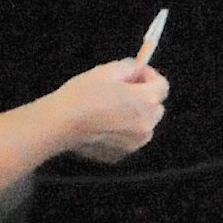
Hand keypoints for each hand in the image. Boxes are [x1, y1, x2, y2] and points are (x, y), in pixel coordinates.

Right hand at [51, 59, 168, 162]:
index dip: (149, 76)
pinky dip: (121, 132)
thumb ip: (129, 67)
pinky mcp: (120, 155)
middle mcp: (146, 124)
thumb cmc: (82, 95)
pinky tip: (102, 125)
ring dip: (133, 116)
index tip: (136, 73)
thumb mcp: (107, 70)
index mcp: (147, 101)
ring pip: (143, 125)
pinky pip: (128, 139)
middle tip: (123, 90)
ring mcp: (134, 143)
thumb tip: (136, 70)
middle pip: (155, 107)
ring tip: (110, 109)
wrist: (60, 123)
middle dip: (143, 97)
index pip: (162, 86)